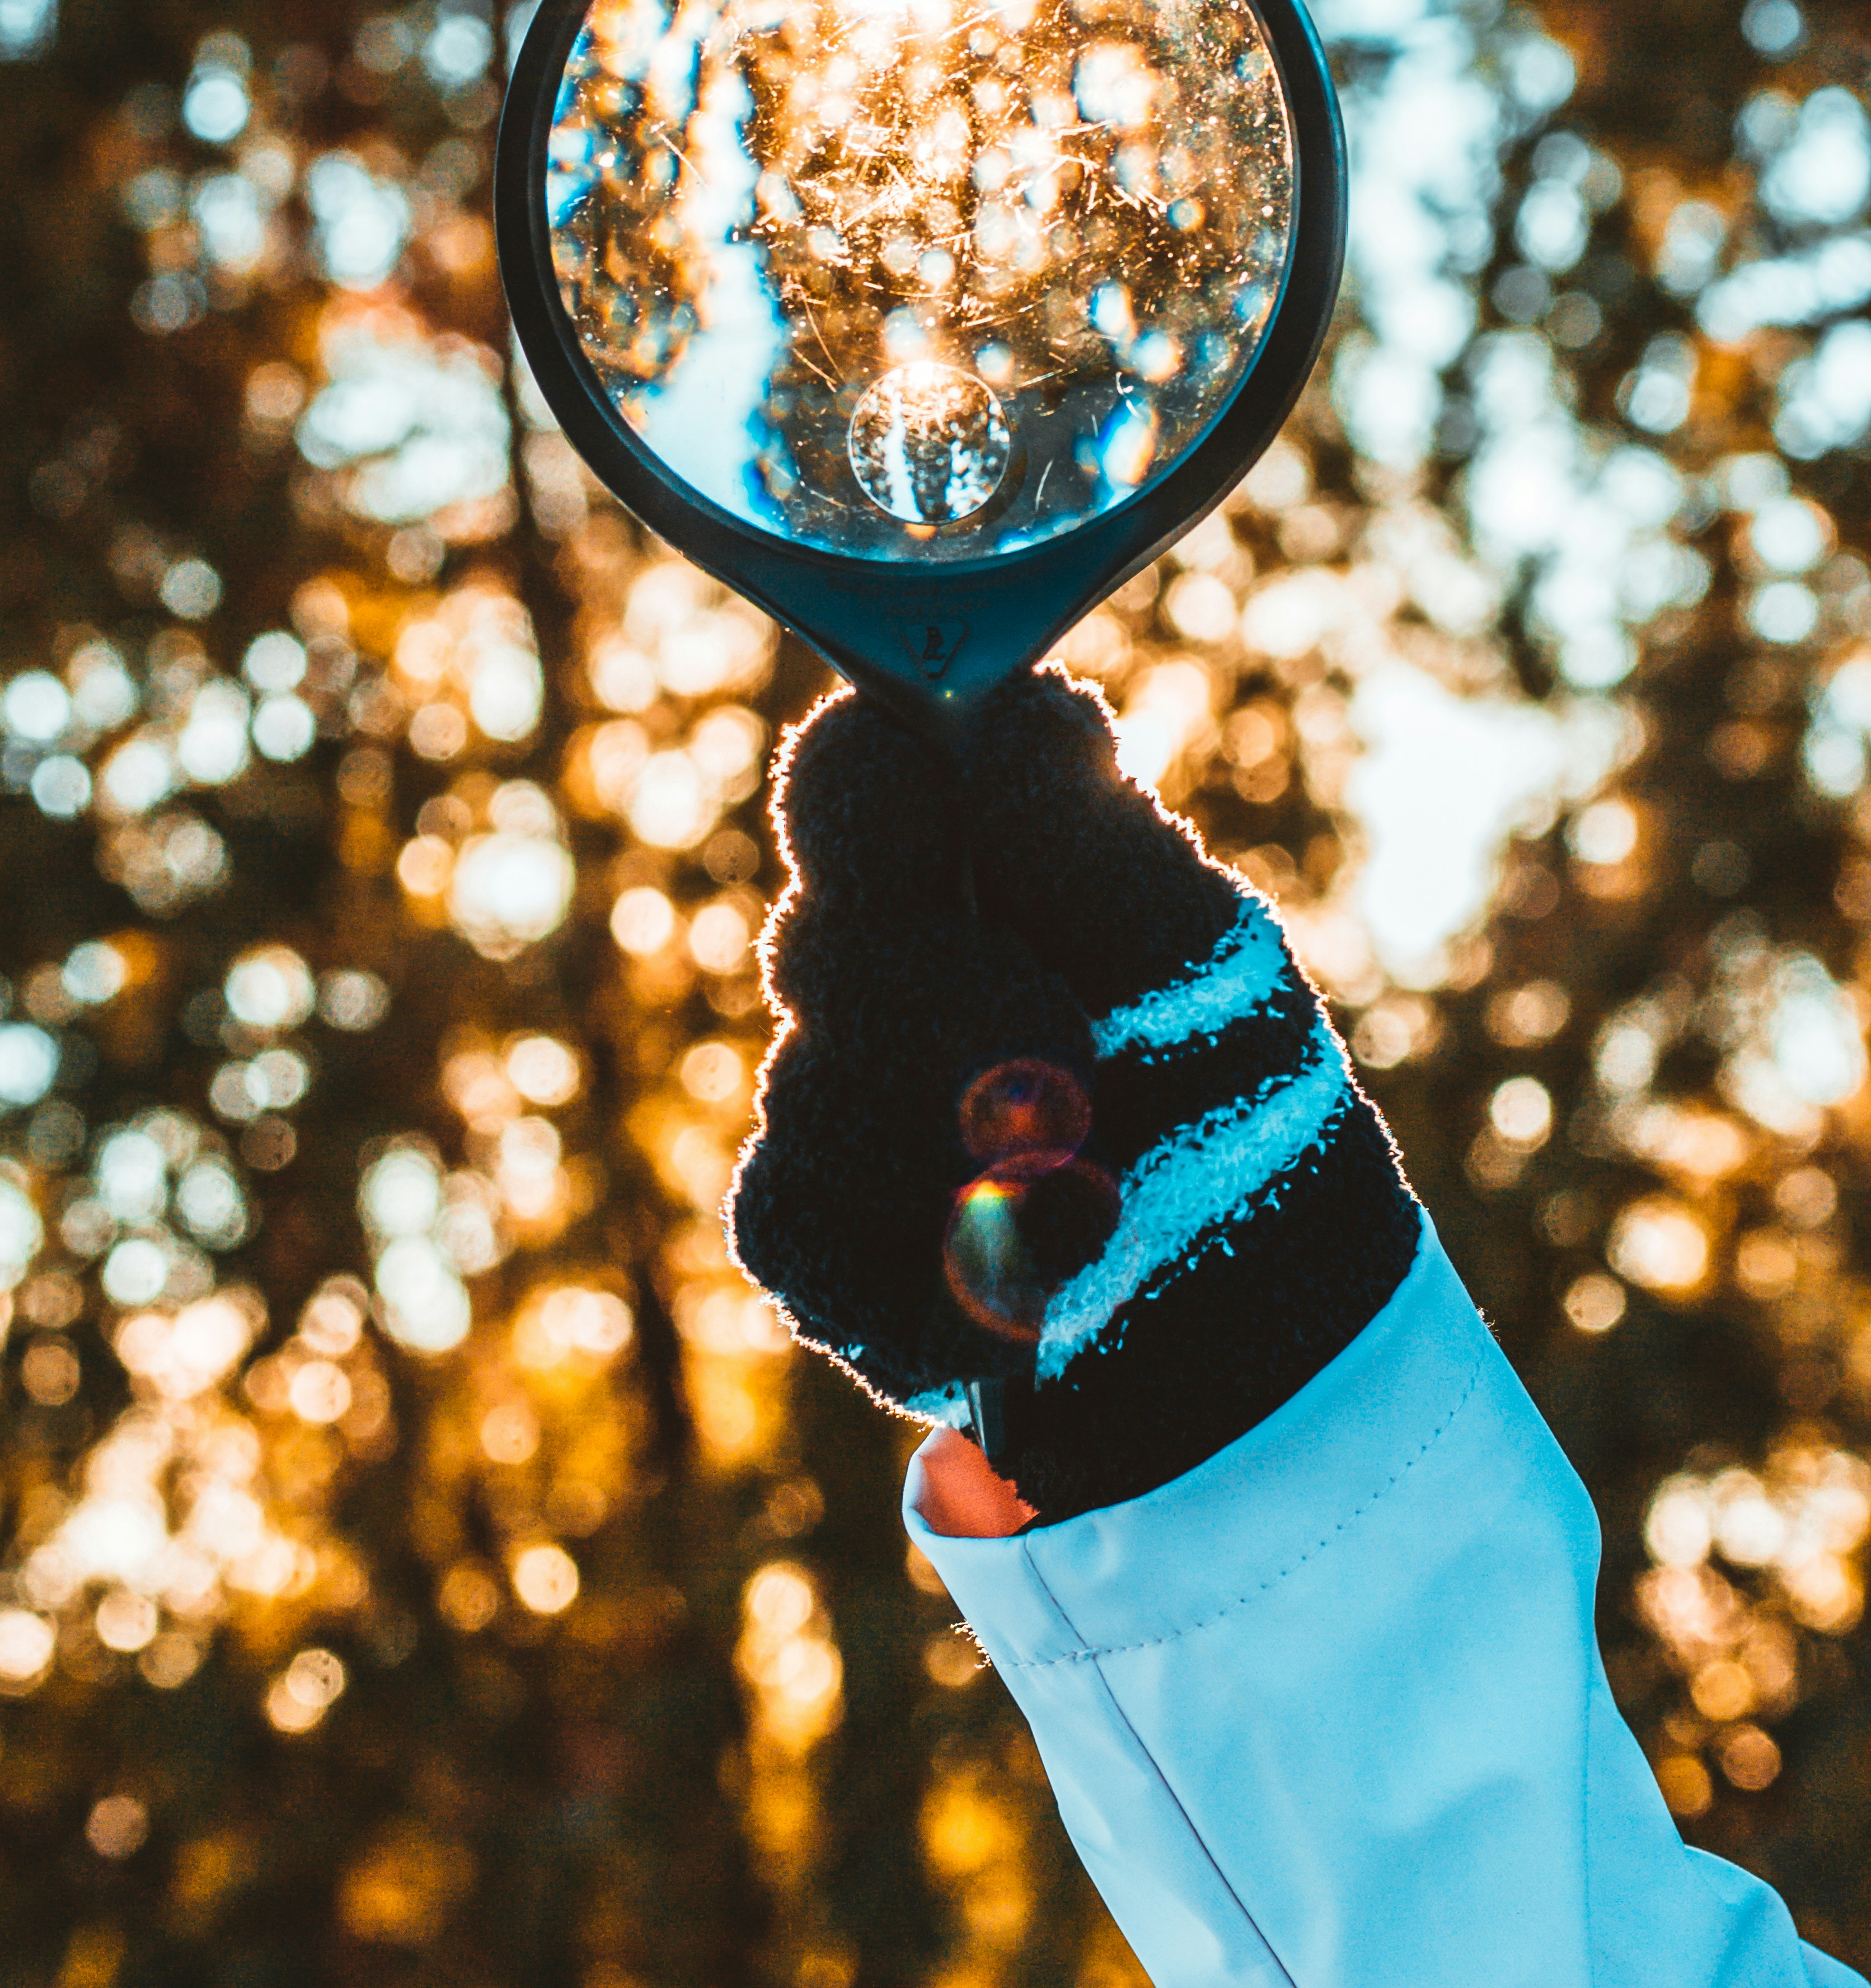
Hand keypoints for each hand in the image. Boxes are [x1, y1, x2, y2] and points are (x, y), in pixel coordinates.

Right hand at [727, 671, 1419, 1523]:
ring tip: (1089, 1208)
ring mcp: (826, 1095)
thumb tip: (1023, 709)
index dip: (875, 800)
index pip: (852, 774)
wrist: (1250, 1335)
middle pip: (823, 936)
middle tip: (1072, 1070)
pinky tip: (1015, 1292)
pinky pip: (794, 1216)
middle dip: (959, 1010)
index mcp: (970, 860)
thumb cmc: (1236, 1110)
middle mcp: (877, 962)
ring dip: (962, 1157)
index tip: (952, 846)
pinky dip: (916, 1264)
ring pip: (808, 1087)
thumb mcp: (1205, 966)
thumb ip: (1102, 849)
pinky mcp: (807, 1232)